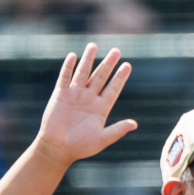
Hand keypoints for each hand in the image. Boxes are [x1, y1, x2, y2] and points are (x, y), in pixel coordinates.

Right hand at [36, 43, 136, 165]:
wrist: (58, 148)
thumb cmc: (81, 147)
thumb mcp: (102, 139)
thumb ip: (117, 130)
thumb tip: (134, 124)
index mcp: (101, 108)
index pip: (113, 88)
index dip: (120, 77)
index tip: (128, 66)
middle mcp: (89, 99)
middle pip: (101, 77)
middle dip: (108, 64)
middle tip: (117, 51)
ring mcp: (75, 95)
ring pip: (83, 73)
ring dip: (88, 60)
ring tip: (94, 46)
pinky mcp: (60, 95)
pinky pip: (65, 78)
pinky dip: (68, 67)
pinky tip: (73, 56)